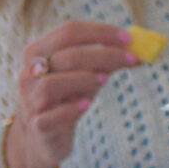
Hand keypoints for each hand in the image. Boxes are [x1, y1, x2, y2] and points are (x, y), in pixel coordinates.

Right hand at [8, 21, 147, 167]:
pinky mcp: (37, 126)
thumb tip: (140, 52)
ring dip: (83, 79)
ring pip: (52, 84)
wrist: (42, 135)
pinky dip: (70, 109)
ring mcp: (30, 101)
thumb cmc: (67, 96)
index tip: (129, 38)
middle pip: (66, 57)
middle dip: (103, 55)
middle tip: (132, 58)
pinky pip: (50, 117)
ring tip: (105, 80)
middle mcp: (29, 73)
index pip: (69, 32)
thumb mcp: (86, 74)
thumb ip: (107, 61)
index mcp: (39, 51)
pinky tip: (86, 105)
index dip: (101, 32)